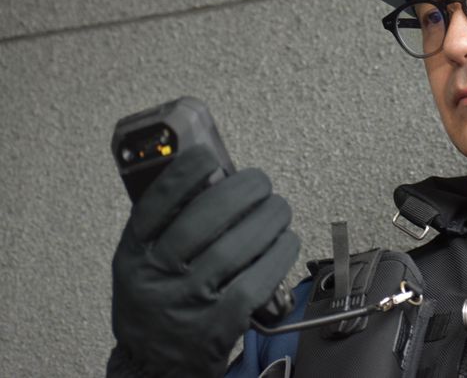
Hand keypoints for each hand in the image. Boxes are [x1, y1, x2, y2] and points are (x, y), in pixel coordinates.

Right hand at [109, 145, 299, 377]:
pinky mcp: (220, 326)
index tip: (208, 156)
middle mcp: (157, 277)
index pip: (156, 204)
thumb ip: (167, 225)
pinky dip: (278, 255)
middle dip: (242, 190)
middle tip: (261, 182)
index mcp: (134, 254)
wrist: (155, 367)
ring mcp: (188, 302)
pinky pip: (257, 281)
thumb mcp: (143, 263)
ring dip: (269, 219)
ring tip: (279, 209)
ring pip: (237, 247)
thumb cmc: (157, 303)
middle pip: (205, 219)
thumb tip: (215, 179)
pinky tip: (286, 242)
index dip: (185, 172)